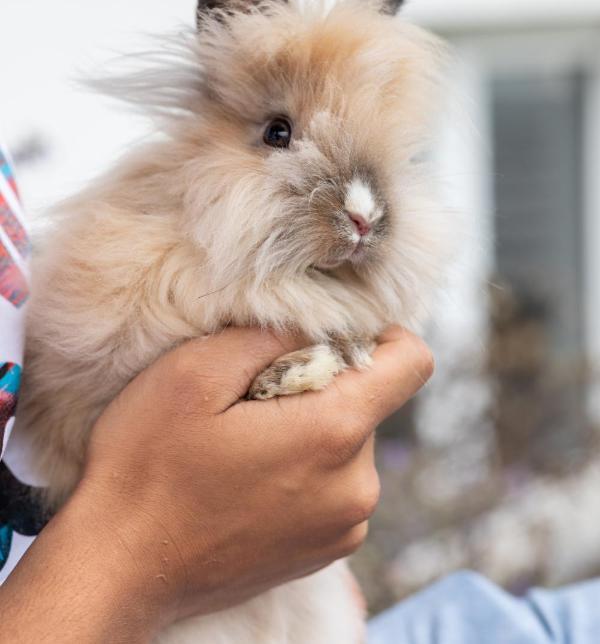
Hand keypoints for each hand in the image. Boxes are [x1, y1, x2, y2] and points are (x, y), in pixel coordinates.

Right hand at [80, 325, 432, 631]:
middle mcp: (355, 488)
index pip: (413, 362)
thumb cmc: (148, 468)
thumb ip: (269, 335)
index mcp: (333, 435)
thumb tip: (316, 323)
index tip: (328, 335)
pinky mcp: (324, 552)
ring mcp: (343, 527)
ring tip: (242, 443)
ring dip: (309, 427)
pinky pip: (334, 483)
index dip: (380, 334)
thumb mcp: (194, 373)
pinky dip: (303, 467)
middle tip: (252, 396)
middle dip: (322, 384)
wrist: (119, 569)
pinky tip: (246, 476)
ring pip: (349, 442)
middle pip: (370, 401)